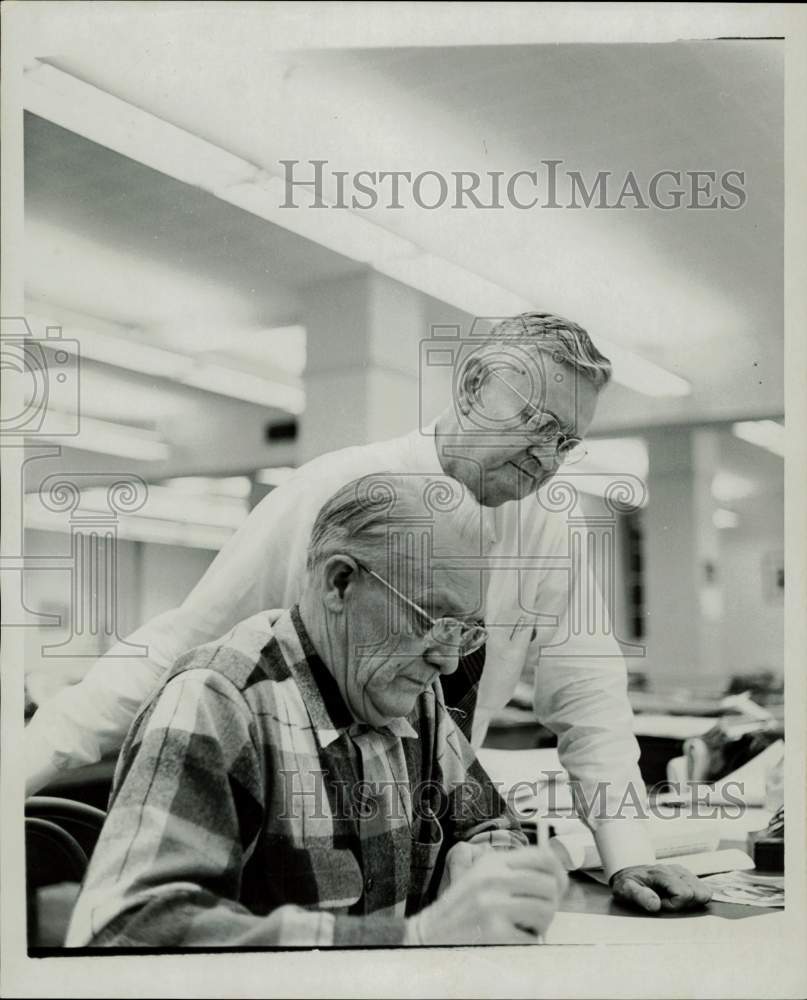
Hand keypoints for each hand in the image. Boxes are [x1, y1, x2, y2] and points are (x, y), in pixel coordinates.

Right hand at [407, 845, 567, 944]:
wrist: (429, 934)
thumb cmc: (460, 909)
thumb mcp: (481, 876)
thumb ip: (512, 870)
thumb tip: (555, 873)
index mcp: (493, 863)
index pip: (542, 856)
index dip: (558, 871)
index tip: (560, 884)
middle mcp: (493, 879)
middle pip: (549, 886)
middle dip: (549, 904)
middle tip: (536, 914)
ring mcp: (493, 904)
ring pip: (545, 911)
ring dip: (540, 925)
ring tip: (523, 926)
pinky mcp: (494, 932)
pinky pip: (532, 938)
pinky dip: (526, 943)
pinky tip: (511, 940)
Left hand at [610, 863, 712, 912]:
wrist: (626, 872)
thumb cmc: (627, 884)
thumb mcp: (625, 890)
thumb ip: (640, 896)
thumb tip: (656, 905)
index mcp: (662, 873)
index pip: (685, 894)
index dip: (674, 905)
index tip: (661, 905)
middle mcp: (675, 870)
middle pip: (698, 893)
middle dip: (685, 904)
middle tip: (668, 903)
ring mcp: (682, 872)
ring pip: (703, 891)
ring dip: (691, 901)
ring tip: (673, 901)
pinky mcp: (685, 876)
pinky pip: (701, 889)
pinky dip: (694, 898)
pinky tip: (678, 898)